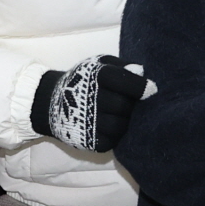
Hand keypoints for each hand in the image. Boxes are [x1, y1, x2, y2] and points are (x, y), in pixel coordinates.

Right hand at [32, 58, 150, 152]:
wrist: (52, 102)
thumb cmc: (84, 81)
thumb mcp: (99, 64)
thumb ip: (121, 66)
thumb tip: (141, 72)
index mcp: (96, 76)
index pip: (124, 81)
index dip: (140, 86)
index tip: (152, 89)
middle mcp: (92, 99)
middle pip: (124, 106)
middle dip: (131, 105)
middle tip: (131, 103)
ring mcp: (90, 122)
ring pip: (121, 125)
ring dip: (125, 120)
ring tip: (122, 114)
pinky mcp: (90, 141)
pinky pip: (114, 140)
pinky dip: (117, 134)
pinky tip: (113, 126)